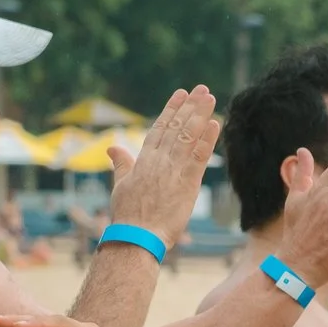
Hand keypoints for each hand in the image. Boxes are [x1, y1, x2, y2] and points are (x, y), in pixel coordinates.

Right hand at [105, 88, 219, 241]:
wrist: (136, 237)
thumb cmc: (128, 216)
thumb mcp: (121, 185)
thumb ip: (121, 164)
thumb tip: (112, 147)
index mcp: (143, 160)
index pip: (160, 128)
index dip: (171, 110)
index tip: (181, 94)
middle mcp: (158, 161)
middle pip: (176, 127)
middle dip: (190, 106)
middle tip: (202, 89)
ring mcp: (172, 170)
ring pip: (188, 137)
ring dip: (200, 115)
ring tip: (210, 97)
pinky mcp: (187, 184)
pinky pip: (199, 157)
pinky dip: (207, 140)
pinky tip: (215, 124)